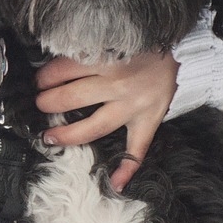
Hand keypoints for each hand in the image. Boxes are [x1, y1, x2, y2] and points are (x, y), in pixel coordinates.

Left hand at [33, 52, 177, 192]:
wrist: (183, 50)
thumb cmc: (142, 43)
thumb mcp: (111, 38)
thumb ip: (86, 50)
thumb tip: (53, 65)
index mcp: (106, 58)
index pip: (63, 70)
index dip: (45, 77)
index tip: (38, 81)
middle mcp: (118, 83)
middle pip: (72, 98)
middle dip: (48, 102)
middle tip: (39, 104)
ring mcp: (134, 106)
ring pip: (95, 126)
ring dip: (68, 134)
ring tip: (50, 137)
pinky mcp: (150, 120)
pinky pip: (138, 149)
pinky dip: (128, 168)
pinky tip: (115, 183)